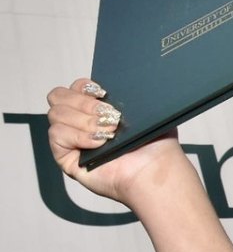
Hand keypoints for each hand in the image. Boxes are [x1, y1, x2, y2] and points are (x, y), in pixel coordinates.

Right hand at [46, 78, 187, 206]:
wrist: (156, 171)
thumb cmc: (156, 145)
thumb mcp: (147, 111)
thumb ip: (130, 94)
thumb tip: (122, 80)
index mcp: (96, 110)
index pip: (74, 88)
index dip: (84, 87)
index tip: (104, 93)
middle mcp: (80, 124)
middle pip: (58, 97)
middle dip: (83, 102)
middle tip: (110, 116)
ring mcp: (72, 141)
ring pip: (56, 114)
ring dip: (85, 121)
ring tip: (109, 132)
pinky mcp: (66, 158)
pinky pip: (57, 135)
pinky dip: (79, 136)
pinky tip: (99, 142)